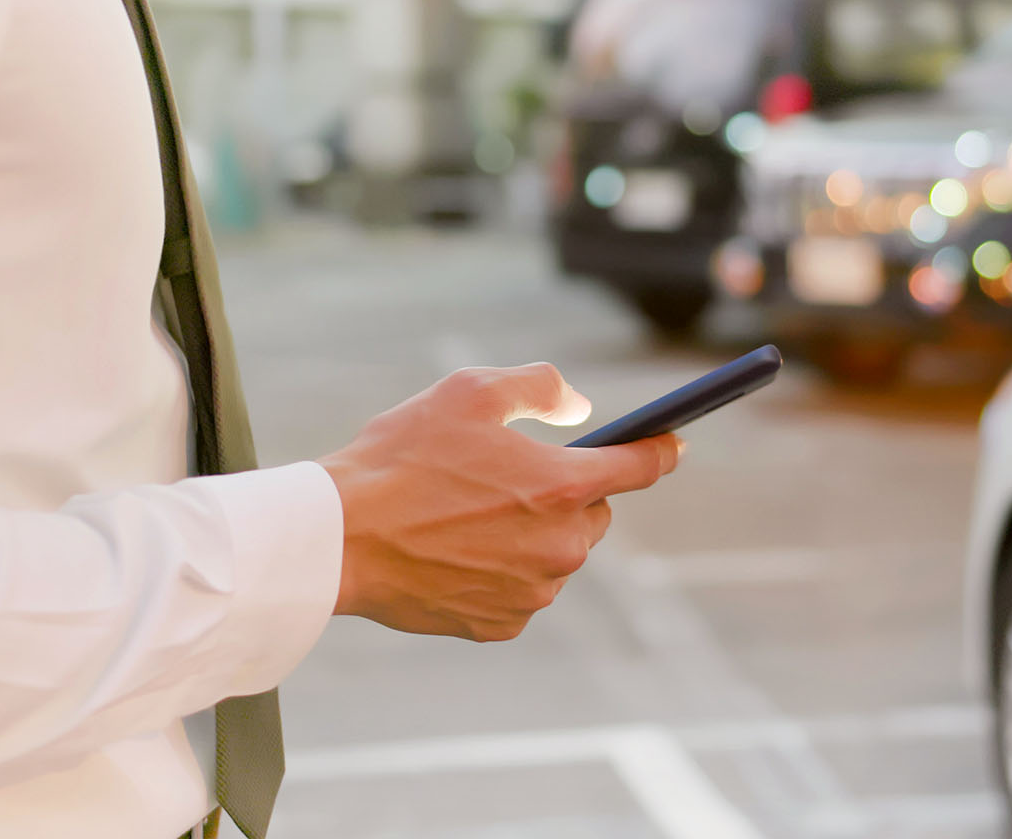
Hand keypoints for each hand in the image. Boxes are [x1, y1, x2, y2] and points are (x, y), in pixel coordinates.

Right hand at [318, 363, 681, 640]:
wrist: (339, 539)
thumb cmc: (400, 458)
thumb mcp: (470, 391)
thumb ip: (540, 387)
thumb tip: (579, 408)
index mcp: (564, 485)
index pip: (641, 466)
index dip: (661, 449)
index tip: (672, 442)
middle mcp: (562, 546)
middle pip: (595, 512)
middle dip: (569, 491)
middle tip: (513, 476)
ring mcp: (534, 591)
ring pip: (558, 554)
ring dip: (533, 533)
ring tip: (470, 515)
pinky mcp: (503, 624)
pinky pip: (524, 590)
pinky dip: (503, 570)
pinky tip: (458, 551)